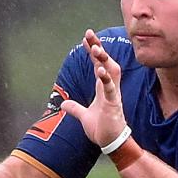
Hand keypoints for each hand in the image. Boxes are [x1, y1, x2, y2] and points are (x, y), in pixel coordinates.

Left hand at [61, 29, 126, 146]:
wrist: (111, 143)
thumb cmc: (102, 128)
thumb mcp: (84, 116)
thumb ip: (75, 108)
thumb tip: (63, 104)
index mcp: (102, 88)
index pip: (98, 64)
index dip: (93, 51)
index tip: (86, 38)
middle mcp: (109, 88)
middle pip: (105, 62)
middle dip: (99, 48)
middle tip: (90, 34)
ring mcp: (112, 95)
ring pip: (111, 72)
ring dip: (104, 60)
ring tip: (96, 49)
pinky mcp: (113, 104)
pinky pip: (111, 89)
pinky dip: (106, 79)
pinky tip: (100, 70)